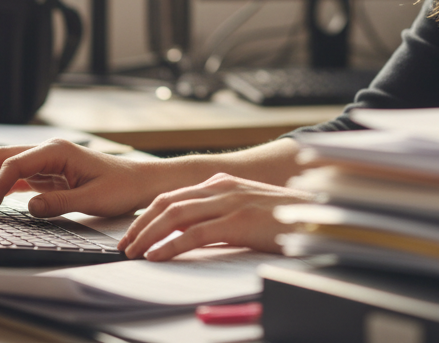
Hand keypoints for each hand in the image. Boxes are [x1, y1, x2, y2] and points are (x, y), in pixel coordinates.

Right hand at [0, 138, 156, 217]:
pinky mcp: (49, 173)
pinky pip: (18, 176)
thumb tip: (29, 206)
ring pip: (7, 164)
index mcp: (57, 151)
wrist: (139, 182)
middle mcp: (49, 150)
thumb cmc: (121, 187)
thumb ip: (59, 203)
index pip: (14, 165)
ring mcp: (48, 160)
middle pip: (3, 158)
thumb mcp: (92, 199)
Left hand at [117, 172, 311, 260]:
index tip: (134, 232)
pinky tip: (158, 257)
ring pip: (176, 216)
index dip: (149, 214)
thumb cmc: (282, 216)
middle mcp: (221, 186)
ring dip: (149, 235)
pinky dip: (171, 246)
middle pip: (168, 202)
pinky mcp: (237, 221)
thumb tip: (192, 232)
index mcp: (222, 182)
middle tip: (124, 244)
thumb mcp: (246, 208)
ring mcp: (229, 202)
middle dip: (141, 224)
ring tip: (134, 252)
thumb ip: (221, 213)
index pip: (174, 195)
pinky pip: (195, 234)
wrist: (314, 214)